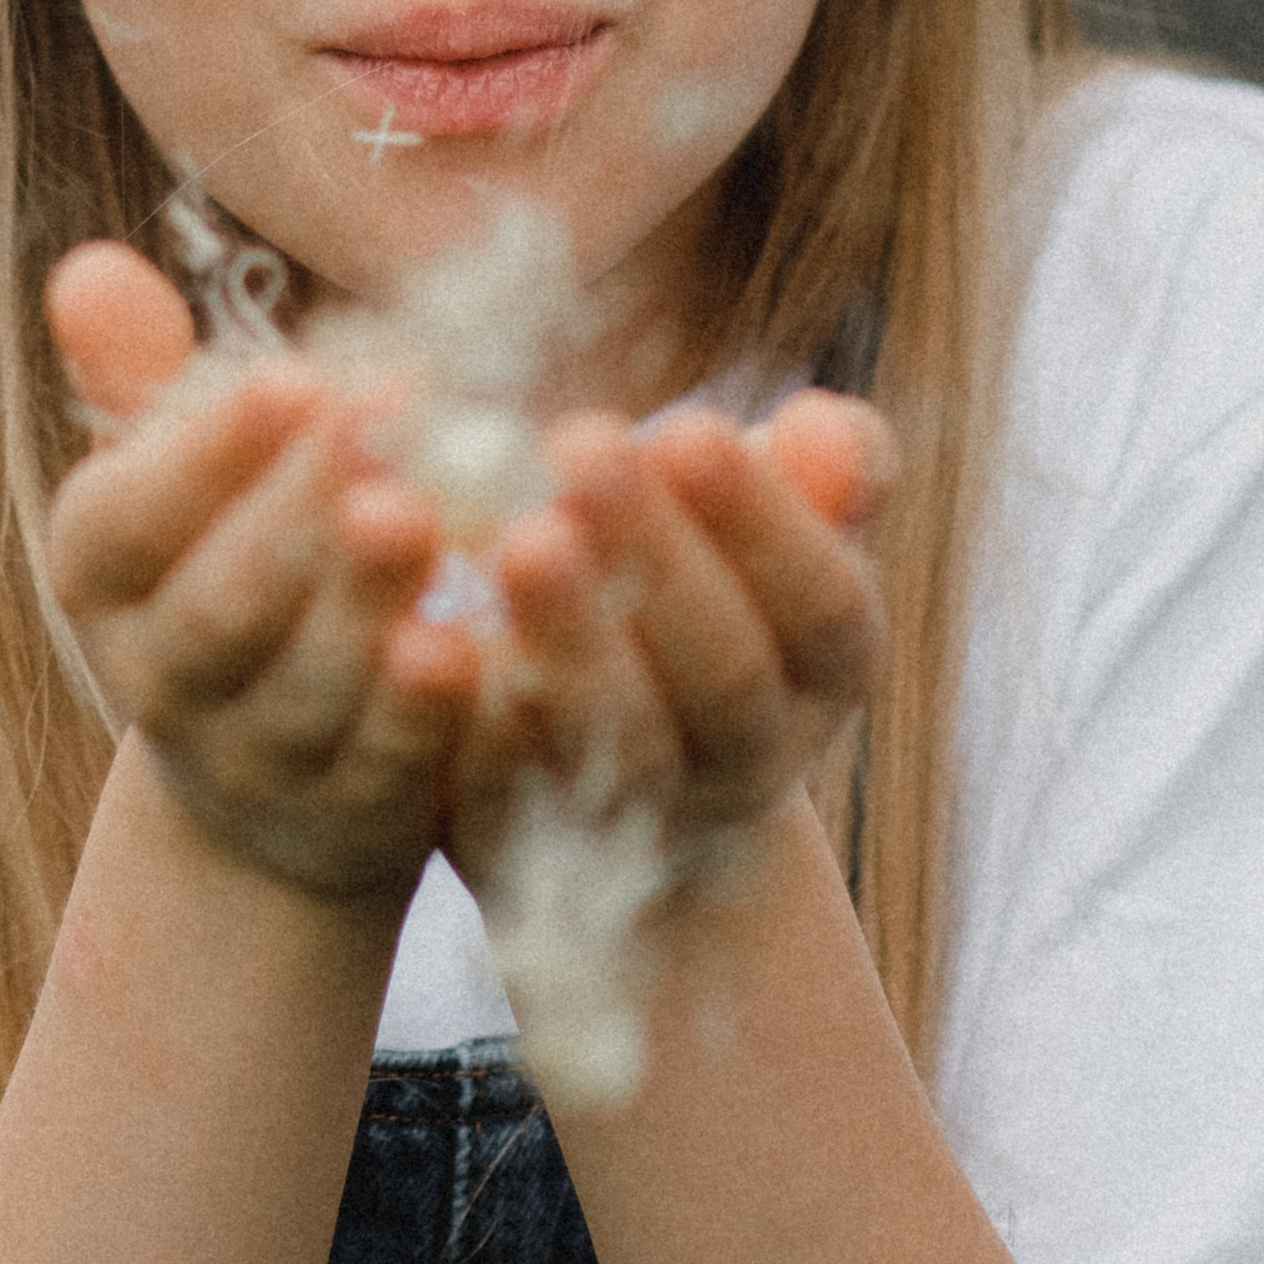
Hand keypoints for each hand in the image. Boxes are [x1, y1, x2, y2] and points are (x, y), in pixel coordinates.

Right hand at [42, 245, 479, 907]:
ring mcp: (253, 758)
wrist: (268, 782)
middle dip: (297, 511)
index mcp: (101, 576)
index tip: (294, 375)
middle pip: (217, 607)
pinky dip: (420, 715)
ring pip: (302, 691)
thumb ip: (141, 377)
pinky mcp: (350, 816)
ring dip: (362, 607)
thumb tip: (89, 268)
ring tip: (425, 519)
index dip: (203, 455)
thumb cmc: (227, 562)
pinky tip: (470, 648)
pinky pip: (383, 769)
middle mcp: (160, 678)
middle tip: (385, 416)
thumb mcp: (174, 478)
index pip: (125, 521)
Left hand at [429, 391, 892, 894]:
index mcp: (826, 671)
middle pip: (723, 675)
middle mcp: (748, 756)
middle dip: (658, 558)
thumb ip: (825, 469)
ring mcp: (644, 813)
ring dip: (574, 641)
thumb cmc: (708, 593)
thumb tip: (821, 425)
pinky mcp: (530, 838)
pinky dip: (482, 726)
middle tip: (582, 448)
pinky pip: (510, 795)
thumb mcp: (777, 527)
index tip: (684, 427)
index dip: (764, 525)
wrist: (640, 785)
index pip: (825, 608)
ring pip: (621, 745)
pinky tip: (437, 642)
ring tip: (519, 537)